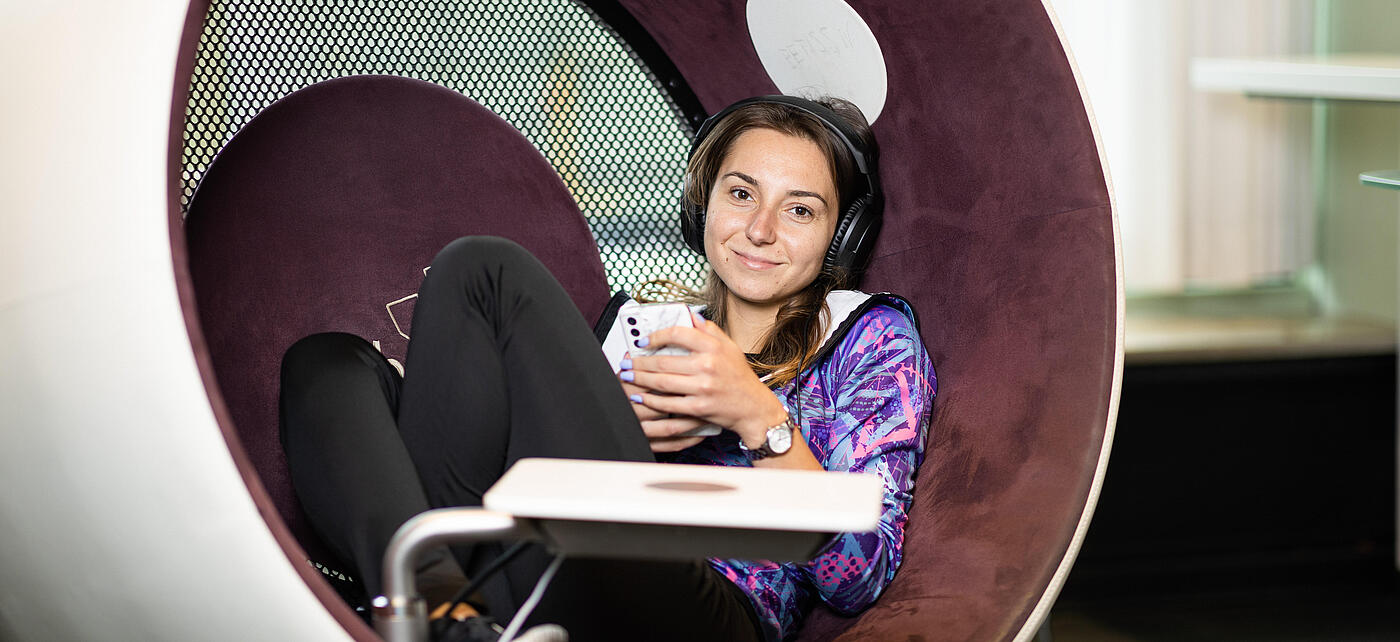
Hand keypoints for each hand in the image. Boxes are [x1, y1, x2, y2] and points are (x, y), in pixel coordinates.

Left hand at [620, 312, 788, 446]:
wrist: (753, 407)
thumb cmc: (740, 377)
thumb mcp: (729, 347)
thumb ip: (709, 329)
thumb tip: (690, 314)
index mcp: (714, 347)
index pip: (678, 333)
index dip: (655, 336)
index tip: (643, 341)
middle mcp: (707, 365)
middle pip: (663, 361)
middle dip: (638, 362)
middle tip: (625, 362)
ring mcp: (702, 387)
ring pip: (661, 382)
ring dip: (639, 379)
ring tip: (626, 376)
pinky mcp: (698, 407)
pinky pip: (668, 403)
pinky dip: (650, 400)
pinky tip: (640, 396)